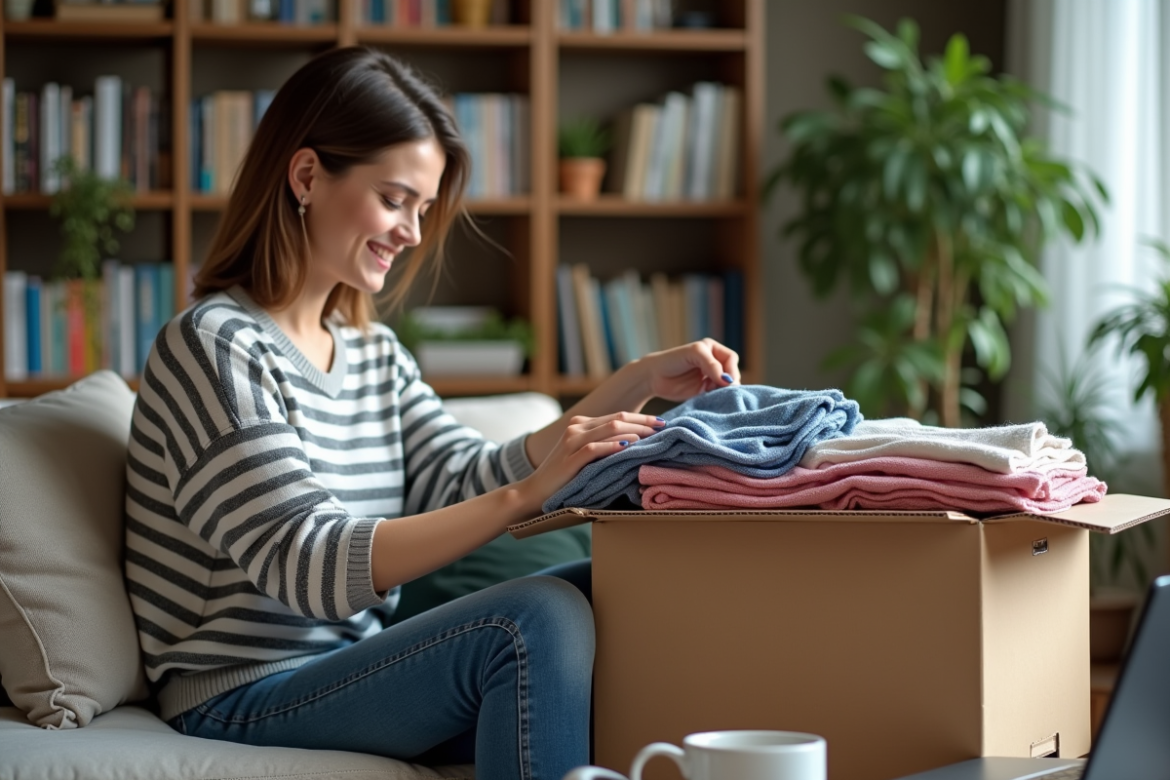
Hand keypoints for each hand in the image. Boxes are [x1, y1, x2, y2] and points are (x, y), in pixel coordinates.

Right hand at [518, 412, 663, 513]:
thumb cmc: (565, 478)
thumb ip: (604, 446)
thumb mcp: (585, 456)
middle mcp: (576, 427)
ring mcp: (571, 441)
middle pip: (617, 419)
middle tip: (664, 427)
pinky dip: (614, 446)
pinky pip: (595, 448)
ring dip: (635, 431)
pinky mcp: (570, 458)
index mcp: (581, 423)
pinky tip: (629, 447)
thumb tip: (637, 445)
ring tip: (653, 436)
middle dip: (644, 422)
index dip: (642, 418)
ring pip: (609, 429)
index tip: (662, 423)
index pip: (617, 416)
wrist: (535, 492)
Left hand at [635, 338, 740, 402]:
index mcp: (712, 349)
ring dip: (724, 391)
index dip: (731, 369)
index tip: (725, 381)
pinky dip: (717, 397)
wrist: (654, 377)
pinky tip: (710, 397)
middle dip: (729, 381)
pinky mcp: (704, 391)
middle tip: (723, 390)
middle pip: (731, 373)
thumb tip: (727, 380)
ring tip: (713, 393)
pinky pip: (717, 395)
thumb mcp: (693, 354)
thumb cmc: (671, 360)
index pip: (731, 358)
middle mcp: (713, 362)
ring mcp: (709, 377)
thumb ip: (711, 363)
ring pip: (726, 385)